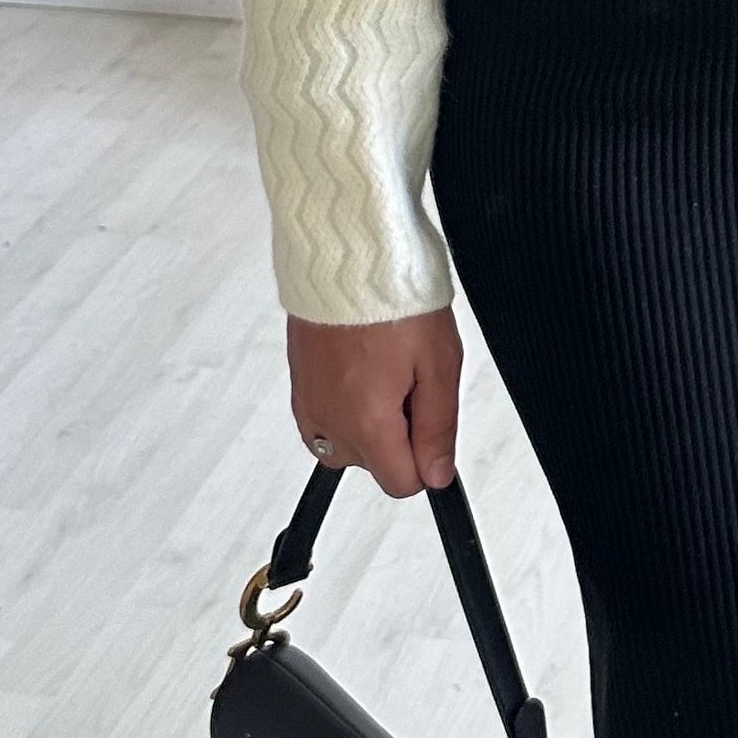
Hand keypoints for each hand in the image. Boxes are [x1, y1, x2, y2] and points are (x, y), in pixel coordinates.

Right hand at [287, 305, 462, 496]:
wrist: (347, 254)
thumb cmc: (394, 300)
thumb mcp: (439, 365)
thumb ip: (437, 429)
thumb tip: (437, 475)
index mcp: (366, 423)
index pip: (400, 484)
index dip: (425, 460)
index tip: (430, 423)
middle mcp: (328, 421)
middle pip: (373, 464)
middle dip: (398, 436)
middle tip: (410, 381)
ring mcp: (309, 403)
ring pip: (348, 443)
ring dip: (371, 422)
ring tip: (386, 370)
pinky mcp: (298, 384)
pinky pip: (325, 418)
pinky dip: (347, 405)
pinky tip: (364, 368)